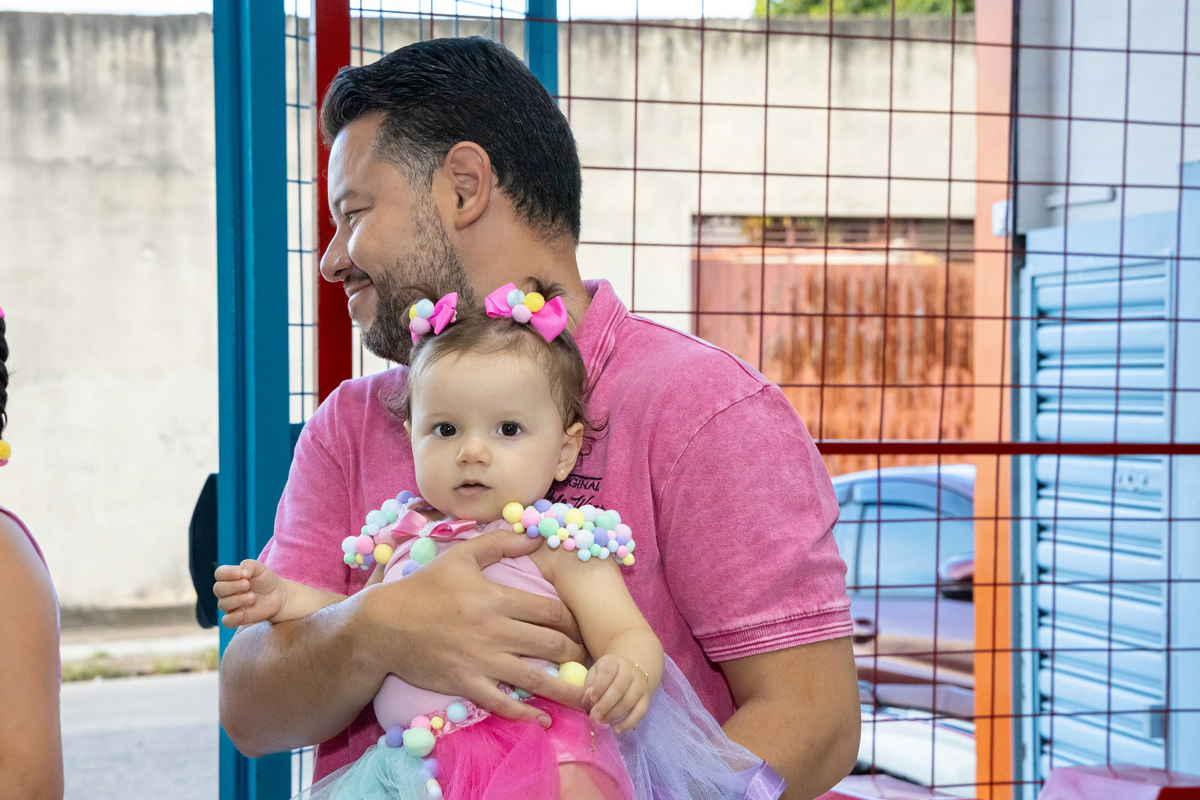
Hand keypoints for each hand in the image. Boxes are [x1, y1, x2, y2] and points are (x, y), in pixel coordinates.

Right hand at [214, 559, 285, 627]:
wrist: (278, 596)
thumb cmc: (266, 580)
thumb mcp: (260, 568)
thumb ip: (249, 565)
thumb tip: (241, 572)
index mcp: (230, 577)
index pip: (219, 574)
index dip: (227, 574)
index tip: (241, 574)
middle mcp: (227, 591)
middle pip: (218, 589)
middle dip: (232, 586)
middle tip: (247, 585)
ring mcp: (231, 605)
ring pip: (223, 604)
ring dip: (237, 600)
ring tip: (253, 597)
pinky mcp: (237, 618)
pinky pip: (226, 621)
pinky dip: (232, 618)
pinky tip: (243, 613)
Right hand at [356, 528, 587, 726]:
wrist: (383, 625)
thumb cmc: (423, 588)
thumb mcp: (460, 556)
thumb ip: (500, 543)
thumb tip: (534, 537)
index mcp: (497, 597)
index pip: (551, 612)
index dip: (572, 621)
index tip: (580, 628)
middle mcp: (495, 630)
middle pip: (551, 645)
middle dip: (574, 654)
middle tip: (586, 660)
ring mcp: (481, 660)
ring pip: (534, 678)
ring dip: (564, 689)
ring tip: (586, 697)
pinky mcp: (465, 684)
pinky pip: (502, 703)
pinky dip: (526, 714)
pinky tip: (544, 720)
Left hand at [582, 654, 651, 733]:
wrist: (627, 673)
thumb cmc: (605, 676)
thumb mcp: (594, 675)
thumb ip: (589, 686)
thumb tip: (588, 698)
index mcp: (613, 662)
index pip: (607, 671)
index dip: (599, 686)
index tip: (591, 699)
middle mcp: (630, 671)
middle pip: (619, 688)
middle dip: (605, 704)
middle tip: (594, 716)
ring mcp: (640, 685)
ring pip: (629, 701)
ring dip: (614, 714)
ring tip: (601, 721)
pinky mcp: (646, 699)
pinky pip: (640, 712)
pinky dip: (628, 723)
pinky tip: (616, 730)